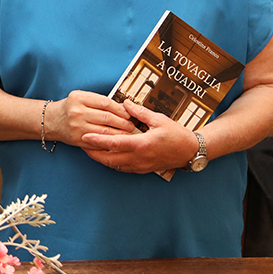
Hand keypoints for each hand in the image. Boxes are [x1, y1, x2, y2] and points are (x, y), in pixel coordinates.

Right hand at [49, 90, 135, 146]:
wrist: (51, 121)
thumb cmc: (70, 108)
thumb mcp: (81, 98)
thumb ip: (99, 101)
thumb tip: (123, 108)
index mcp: (79, 98)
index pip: (106, 103)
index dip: (120, 109)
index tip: (129, 113)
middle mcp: (77, 112)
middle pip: (107, 117)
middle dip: (123, 123)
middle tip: (132, 125)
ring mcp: (77, 126)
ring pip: (105, 131)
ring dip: (120, 134)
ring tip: (128, 134)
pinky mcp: (78, 139)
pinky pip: (98, 142)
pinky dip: (110, 142)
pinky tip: (117, 142)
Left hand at [80, 100, 201, 173]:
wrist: (191, 152)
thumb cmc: (176, 134)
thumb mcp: (159, 119)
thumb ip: (140, 112)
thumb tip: (125, 103)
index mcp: (141, 144)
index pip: (114, 144)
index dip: (97, 141)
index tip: (84, 137)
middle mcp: (138, 158)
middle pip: (108, 159)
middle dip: (93, 153)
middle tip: (81, 144)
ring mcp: (140, 166)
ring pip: (114, 165)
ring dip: (101, 158)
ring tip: (90, 149)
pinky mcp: (142, 170)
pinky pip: (122, 168)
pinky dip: (111, 162)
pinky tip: (106, 154)